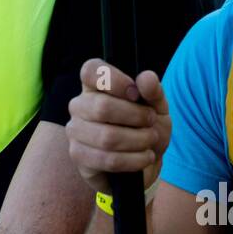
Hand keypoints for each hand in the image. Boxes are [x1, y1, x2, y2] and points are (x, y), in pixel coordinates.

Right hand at [66, 59, 169, 194]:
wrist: (143, 163)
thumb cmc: (145, 127)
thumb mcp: (157, 107)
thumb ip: (153, 91)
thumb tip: (146, 78)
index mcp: (95, 86)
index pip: (91, 71)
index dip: (115, 80)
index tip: (135, 94)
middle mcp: (79, 105)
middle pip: (102, 107)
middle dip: (136, 116)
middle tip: (151, 122)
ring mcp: (75, 131)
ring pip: (107, 137)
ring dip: (139, 140)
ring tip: (150, 140)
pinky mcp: (79, 156)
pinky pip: (108, 160)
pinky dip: (134, 160)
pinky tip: (145, 157)